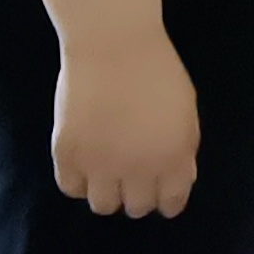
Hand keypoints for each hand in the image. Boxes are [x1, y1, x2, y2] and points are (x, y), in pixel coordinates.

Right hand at [53, 22, 200, 217]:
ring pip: (102, 206)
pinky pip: (71, 188)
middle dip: (137, 194)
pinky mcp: (67, 155)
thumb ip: (182, 150)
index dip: (165, 200)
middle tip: (130, 175)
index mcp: (173, 159)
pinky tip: (84, 162)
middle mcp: (138, 169)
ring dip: (107, 191)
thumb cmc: (156, 72)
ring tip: (106, 170)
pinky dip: (78, 180)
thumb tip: (177, 179)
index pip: (170, 204)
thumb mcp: (186, 113)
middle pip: (136, 208)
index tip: (158, 191)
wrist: (113, 45)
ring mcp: (100, 165)